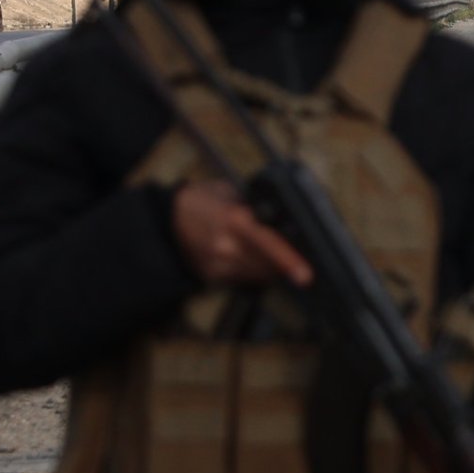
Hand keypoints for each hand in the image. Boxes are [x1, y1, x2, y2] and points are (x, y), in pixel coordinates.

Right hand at [169, 181, 312, 287]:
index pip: (267, 243)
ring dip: (273, 270)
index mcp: (232, 219)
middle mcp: (224, 246)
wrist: (168, 220)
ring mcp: (217, 265)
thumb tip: (287, 219)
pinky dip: (255, 272)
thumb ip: (256, 206)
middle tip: (302, 261)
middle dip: (288, 264)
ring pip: (258, 276)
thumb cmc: (203, 200)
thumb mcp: (231, 192)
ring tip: (278, 256)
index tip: (305, 275)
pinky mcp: (212, 277)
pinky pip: (244, 280)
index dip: (288, 259)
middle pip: (267, 265)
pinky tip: (253, 258)